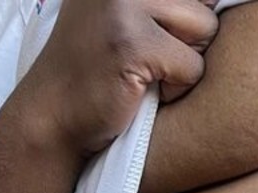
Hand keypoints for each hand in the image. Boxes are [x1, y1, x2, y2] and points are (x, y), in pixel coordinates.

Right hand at [22, 0, 220, 157]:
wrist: (52, 115)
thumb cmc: (97, 69)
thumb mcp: (125, 13)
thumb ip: (164, 0)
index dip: (189, 16)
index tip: (161, 41)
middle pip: (204, 3)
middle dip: (190, 39)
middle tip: (149, 57)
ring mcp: (124, 3)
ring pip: (205, 28)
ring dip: (185, 61)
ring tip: (147, 72)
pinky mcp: (132, 43)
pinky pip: (192, 66)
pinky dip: (177, 89)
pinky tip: (143, 90)